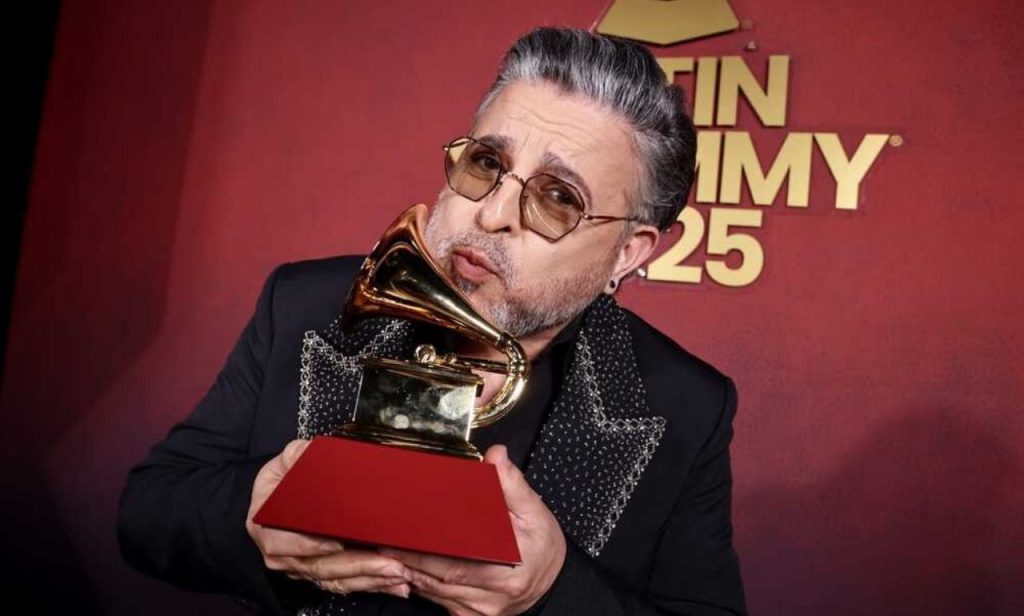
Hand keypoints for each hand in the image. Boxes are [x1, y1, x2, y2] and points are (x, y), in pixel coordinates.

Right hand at [246, 439, 410, 597]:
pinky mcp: (320, 573)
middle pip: (318, 566)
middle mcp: (281, 553)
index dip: (309, 545)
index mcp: (266, 526)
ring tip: (398, 574)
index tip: (336, 544)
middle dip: (357, 567)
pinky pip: (344, 584)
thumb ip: (296, 455)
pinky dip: (371, 584)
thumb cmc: (284, 480)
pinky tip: (394, 583)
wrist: (282, 496)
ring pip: (335, 579)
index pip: (282, 543)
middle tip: (389, 563)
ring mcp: (301, 566)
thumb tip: (309, 452)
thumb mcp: (285, 461)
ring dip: (369, 578)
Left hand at [383, 445, 565, 614]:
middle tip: (383, 541)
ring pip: (433, 592)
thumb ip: (512, 484)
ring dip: (410, 572)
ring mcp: (478, 610)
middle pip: (438, 580)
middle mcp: (490, 596)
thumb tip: (496, 456)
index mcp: (507, 572)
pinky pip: (438, 601)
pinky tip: (407, 569)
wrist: (552, 582)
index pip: (456, 564)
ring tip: (388, 551)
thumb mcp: (535, 512)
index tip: (403, 538)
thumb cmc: (542, 548)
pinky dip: (421, 585)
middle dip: (408, 560)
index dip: (425, 554)